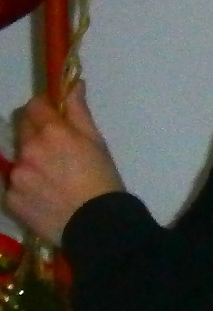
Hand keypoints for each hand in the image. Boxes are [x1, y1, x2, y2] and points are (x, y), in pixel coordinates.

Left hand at [7, 87, 123, 244]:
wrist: (98, 226)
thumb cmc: (104, 180)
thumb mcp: (96, 142)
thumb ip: (79, 111)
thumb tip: (73, 85)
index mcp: (52, 132)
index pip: (34, 105)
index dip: (44, 106)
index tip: (53, 113)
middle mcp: (28, 150)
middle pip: (22, 129)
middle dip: (36, 132)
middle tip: (56, 149)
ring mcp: (16, 176)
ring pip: (19, 157)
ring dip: (31, 160)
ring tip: (53, 177)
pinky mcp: (10, 198)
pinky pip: (14, 184)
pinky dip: (27, 186)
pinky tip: (46, 195)